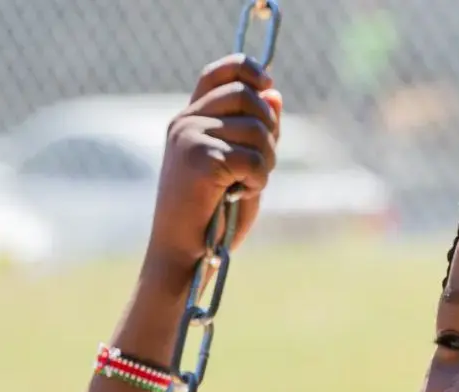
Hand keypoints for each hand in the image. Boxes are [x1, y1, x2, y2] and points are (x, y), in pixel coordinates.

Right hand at [143, 55, 282, 283]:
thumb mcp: (239, 165)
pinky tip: (239, 195)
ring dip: (266, 162)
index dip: (248, 69)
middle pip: (248, 96)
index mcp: (191, 119)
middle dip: (268, 130)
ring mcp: (190, 137)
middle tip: (260, 166)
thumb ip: (254, 129)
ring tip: (248, 186)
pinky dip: (258, 180)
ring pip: (256, 128)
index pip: (219, 71)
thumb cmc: (212, 216)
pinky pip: (252, 157)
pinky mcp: (200, 159)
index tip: (268, 86)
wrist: (183, 254)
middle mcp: (186, 121)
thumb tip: (275, 94)